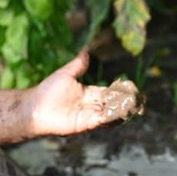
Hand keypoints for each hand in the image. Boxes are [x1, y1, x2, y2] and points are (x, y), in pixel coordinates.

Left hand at [29, 51, 143, 135]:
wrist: (35, 106)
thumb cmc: (47, 91)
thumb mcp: (65, 74)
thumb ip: (78, 65)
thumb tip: (86, 52)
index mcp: (89, 93)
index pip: (110, 91)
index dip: (122, 89)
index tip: (132, 85)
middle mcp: (92, 105)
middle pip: (115, 103)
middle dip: (128, 101)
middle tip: (141, 98)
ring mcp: (90, 115)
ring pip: (112, 113)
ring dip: (124, 109)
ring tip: (136, 104)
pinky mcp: (86, 123)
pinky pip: (104, 120)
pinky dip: (114, 116)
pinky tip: (123, 110)